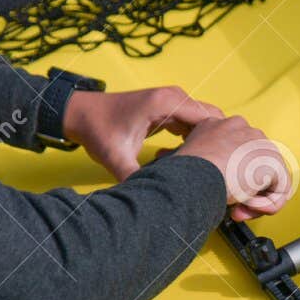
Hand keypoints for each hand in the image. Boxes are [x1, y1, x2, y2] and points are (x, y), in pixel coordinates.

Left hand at [62, 85, 222, 180]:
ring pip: (205, 121)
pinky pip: (193, 122)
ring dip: (207, 142)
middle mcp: (174, 97)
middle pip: (214, 119)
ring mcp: (172, 101)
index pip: (211, 120)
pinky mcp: (169, 108)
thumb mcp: (115, 158)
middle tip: (217, 169)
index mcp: (166, 103)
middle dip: (217, 143)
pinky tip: (189, 158)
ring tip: (205, 166)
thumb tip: (151, 203)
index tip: (221, 166)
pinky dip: (196, 139)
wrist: (78, 113)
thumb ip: (136, 179)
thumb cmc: (96, 130)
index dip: (219, 144)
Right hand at [168, 115, 294, 221]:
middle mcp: (245, 130)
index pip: (240, 154)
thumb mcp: (194, 159)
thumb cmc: (186, 172)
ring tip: (238, 207)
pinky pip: (281, 189)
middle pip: (257, 166)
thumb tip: (223, 178)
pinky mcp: (273, 161)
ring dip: (255, 199)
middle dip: (246, 191)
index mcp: (223, 127)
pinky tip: (249, 206)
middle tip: (234, 207)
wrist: (193, 175)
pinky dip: (268, 204)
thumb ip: (211, 161)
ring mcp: (261, 144)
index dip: (232, 178)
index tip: (220, 190)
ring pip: (270, 178)